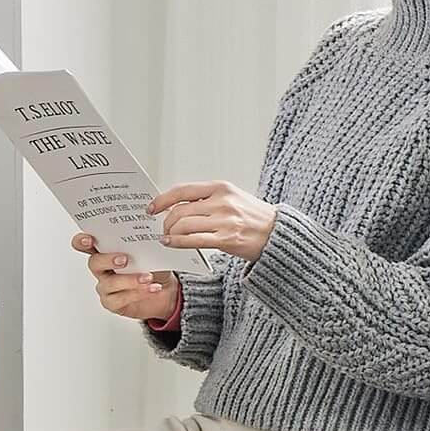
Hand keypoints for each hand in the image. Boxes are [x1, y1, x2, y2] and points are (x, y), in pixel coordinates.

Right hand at [71, 232, 180, 320]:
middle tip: (125, 259)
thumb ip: (146, 231)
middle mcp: (102, 268)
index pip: (85, 243)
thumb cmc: (153, 264)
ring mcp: (106, 285)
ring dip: (130, 280)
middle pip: (94, 263)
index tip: (90, 239)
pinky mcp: (113, 302)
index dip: (82, 241)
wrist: (166, 289)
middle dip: (108, 260)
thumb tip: (150, 213)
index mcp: (106, 249)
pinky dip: (137, 293)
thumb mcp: (152, 245)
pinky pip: (119, 299)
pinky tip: (152, 288)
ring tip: (148, 277)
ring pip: (110, 283)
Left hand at [147, 179, 276, 262]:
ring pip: (184, 225)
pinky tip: (171, 243)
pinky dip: (177, 242)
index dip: (163, 199)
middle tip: (162, 227)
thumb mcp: (232, 197)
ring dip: (170, 232)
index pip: (183, 190)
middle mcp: (221, 202)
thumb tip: (179, 205)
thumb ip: (207, 199)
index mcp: (221, 187)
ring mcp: (224, 221)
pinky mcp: (226, 239)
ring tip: (167, 236)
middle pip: (180, 210)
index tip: (152, 207)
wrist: (277, 233)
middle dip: (166, 221)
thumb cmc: (254, 216)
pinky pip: (193, 240)